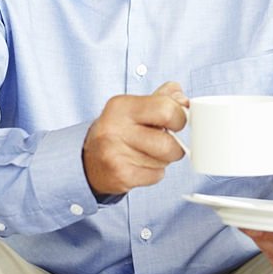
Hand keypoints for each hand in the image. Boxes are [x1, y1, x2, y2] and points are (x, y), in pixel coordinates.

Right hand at [83, 82, 188, 196]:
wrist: (88, 160)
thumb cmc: (118, 130)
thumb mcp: (135, 107)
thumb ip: (163, 98)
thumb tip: (184, 100)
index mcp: (121, 106)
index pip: (166, 109)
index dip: (180, 118)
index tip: (177, 122)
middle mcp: (115, 129)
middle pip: (169, 142)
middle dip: (176, 145)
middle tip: (167, 142)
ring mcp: (115, 154)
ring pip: (164, 161)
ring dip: (164, 159)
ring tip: (148, 153)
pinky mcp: (120, 176)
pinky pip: (156, 176)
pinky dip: (155, 172)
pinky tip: (140, 165)